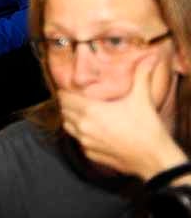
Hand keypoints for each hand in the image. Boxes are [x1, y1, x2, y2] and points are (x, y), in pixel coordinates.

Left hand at [59, 55, 187, 179]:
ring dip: (71, 119)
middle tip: (74, 98)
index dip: (65, 92)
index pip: (64, 98)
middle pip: (64, 112)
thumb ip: (142, 75)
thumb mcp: (142, 98)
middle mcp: (83, 127)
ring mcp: (85, 142)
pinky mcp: (91, 155)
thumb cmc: (146, 129)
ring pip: (68, 127)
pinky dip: (81, 135)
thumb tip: (149, 59)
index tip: (68, 88)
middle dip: (67, 104)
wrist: (153, 158)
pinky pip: (78, 142)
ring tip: (81, 113)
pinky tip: (92, 130)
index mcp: (90, 111)